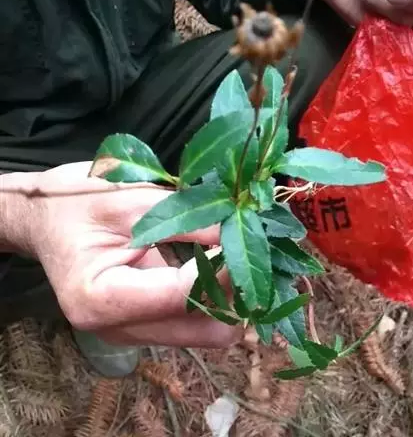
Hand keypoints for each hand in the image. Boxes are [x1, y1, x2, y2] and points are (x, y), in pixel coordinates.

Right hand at [17, 162, 239, 347]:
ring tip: (234, 254)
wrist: (45, 220)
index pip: (183, 295)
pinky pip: (192, 321)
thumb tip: (238, 230)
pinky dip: (212, 298)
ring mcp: (130, 333)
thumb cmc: (76, 203)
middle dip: (234, 292)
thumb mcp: (131, 200)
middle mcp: (116, 329)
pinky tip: (215, 265)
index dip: (221, 267)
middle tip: (246, 250)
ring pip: (204, 331)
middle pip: (204, 330)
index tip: (242, 237)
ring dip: (228, 297)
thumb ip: (187, 218)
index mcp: (101, 299)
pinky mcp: (142, 326)